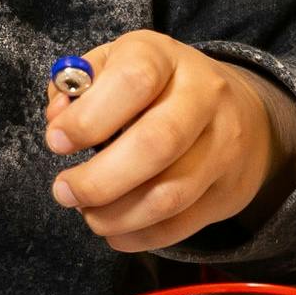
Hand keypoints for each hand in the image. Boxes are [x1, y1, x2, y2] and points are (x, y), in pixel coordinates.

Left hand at [46, 31, 295, 254]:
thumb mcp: (117, 65)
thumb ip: (78, 86)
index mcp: (167, 58)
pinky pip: (178, 226)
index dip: (88, 118)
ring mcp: (223, 145)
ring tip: (88, 212)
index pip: (134, 81)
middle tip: (64, 191)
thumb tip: (58, 119)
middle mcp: (205, 96)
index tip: (57, 141)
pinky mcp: (228, 190)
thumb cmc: (157, 89)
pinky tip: (114, 227)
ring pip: (168, 195)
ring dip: (114, 215)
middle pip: (156, 144)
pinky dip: (136, 236)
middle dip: (98, 180)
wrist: (238, 113)